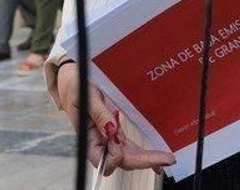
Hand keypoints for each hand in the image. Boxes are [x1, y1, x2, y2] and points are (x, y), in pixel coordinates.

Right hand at [52, 61, 173, 175]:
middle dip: (143, 161)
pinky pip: (130, 148)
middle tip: (165, 158)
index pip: (102, 160)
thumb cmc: (75, 86)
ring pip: (128, 157)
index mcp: (87, 137)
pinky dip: (144, 153)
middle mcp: (99, 142)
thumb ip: (98, 113)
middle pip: (121, 161)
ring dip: (147, 159)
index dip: (113, 155)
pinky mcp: (115, 133)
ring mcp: (108, 139)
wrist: (73, 78)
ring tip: (166, 158)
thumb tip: (112, 130)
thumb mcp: (85, 95)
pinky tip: (157, 156)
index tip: (118, 137)